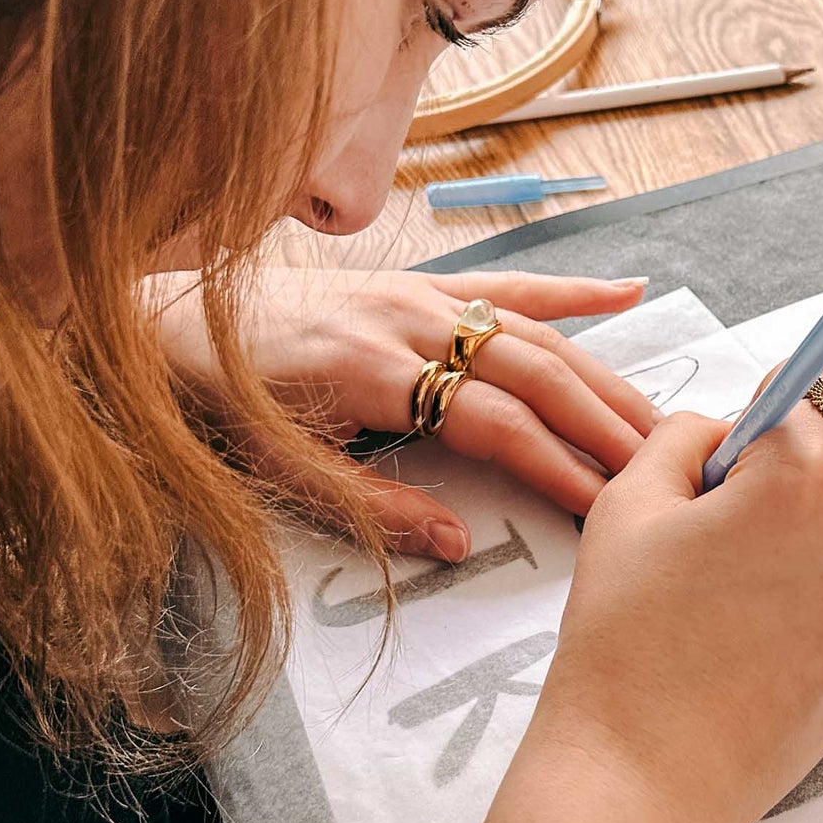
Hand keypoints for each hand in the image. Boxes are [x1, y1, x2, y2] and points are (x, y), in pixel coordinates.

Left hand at [146, 267, 655, 553]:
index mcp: (373, 373)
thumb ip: (373, 506)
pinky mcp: (419, 281)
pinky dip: (571, 289)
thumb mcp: (279, 470)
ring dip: (603, 374)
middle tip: (660, 465)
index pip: (495, 423)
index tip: (608, 502)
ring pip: (535, 332)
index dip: (557, 465)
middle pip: (534, 372)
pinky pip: (509, 283)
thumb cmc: (218, 402)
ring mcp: (420, 293)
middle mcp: (409, 321)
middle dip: (603, 421)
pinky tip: (627, 292)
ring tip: (657, 417)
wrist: (161, 318)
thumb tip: (458, 542)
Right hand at [444, 372, 822, 822]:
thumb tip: (728, 433)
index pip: (808, 396)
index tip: (750, 425)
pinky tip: (753, 649)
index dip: (767, 407)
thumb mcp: (628, 503)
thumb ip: (684, 437)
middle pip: (821, 476)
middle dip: (770, 493)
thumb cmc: (626, 637)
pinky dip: (811, 606)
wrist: (647, 781)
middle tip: (701, 550)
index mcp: (804, 478)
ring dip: (793, 551)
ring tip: (722, 611)